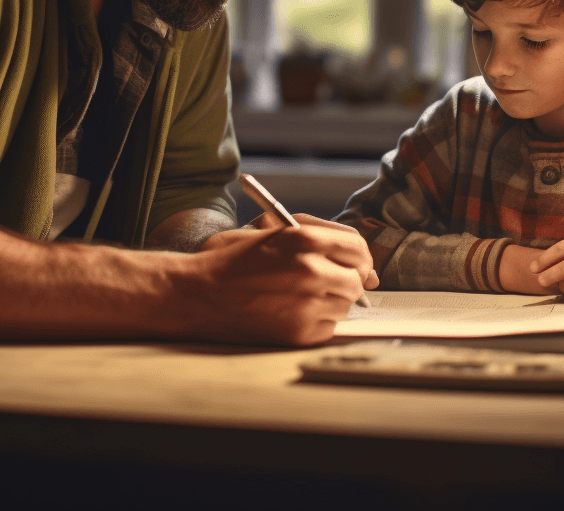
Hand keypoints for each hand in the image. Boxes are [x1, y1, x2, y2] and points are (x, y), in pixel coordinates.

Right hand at [179, 220, 376, 344]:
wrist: (197, 294)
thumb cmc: (232, 260)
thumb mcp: (273, 231)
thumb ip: (319, 238)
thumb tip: (365, 266)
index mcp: (305, 239)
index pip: (358, 248)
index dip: (359, 258)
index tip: (353, 264)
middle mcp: (312, 270)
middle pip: (356, 280)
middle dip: (344, 281)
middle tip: (322, 283)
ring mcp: (308, 304)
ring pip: (344, 305)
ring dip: (329, 302)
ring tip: (298, 297)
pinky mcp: (301, 333)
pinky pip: (329, 327)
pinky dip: (317, 322)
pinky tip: (290, 313)